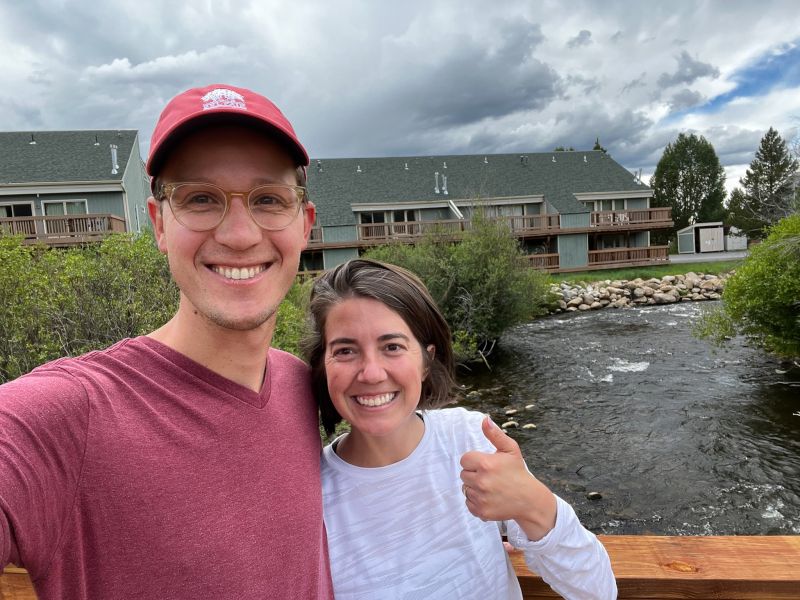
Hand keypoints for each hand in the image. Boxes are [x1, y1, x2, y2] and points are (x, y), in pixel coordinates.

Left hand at [459, 416, 556, 540]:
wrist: (528, 499)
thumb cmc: (518, 472)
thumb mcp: (510, 449)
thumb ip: (495, 434)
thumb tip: (485, 419)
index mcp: (486, 463)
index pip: (464, 460)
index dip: (474, 461)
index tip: (486, 464)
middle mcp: (481, 481)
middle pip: (463, 474)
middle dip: (474, 474)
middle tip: (490, 476)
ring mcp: (481, 498)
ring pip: (465, 489)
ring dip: (475, 488)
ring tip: (490, 487)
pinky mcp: (481, 511)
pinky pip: (468, 503)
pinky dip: (476, 501)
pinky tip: (489, 497)